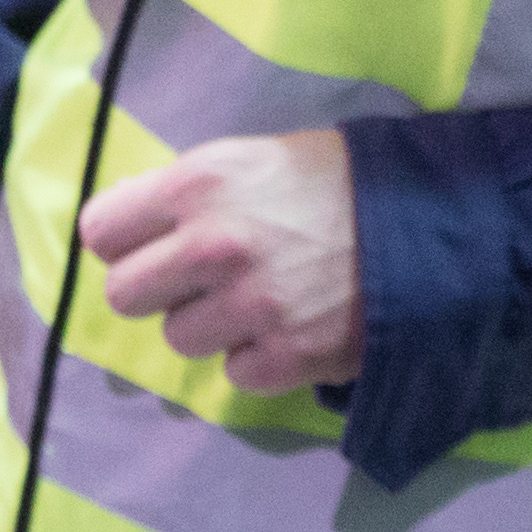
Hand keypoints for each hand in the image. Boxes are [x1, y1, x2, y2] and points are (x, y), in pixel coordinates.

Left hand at [77, 130, 361, 391]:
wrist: (431, 224)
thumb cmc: (337, 181)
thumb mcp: (254, 157)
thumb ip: (189, 190)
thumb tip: (128, 218)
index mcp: (199, 184)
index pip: (100, 231)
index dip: (123, 239)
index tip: (148, 243)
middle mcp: (214, 247)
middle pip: (124, 295)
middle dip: (157, 289)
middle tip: (199, 279)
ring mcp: (250, 307)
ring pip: (178, 338)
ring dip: (210, 325)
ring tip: (258, 298)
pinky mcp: (287, 357)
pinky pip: (234, 373)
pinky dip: (257, 357)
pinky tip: (290, 326)